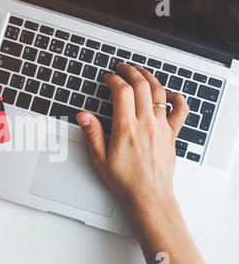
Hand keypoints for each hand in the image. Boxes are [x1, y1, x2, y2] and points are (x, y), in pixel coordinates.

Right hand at [77, 63, 188, 211]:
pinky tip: (171, 93)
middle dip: (130, 72)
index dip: (114, 79)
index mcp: (126, 128)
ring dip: (149, 77)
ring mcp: (161, 127)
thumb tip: (83, 116)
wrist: (149, 196)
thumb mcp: (100, 159)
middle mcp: (146, 124)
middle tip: (122, 67)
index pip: (121, 92)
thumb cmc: (125, 180)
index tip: (108, 78)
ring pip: (159, 92)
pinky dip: (177, 98)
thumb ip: (92, 134)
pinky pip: (180, 111)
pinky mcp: (171, 134)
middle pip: (141, 86)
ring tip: (141, 71)